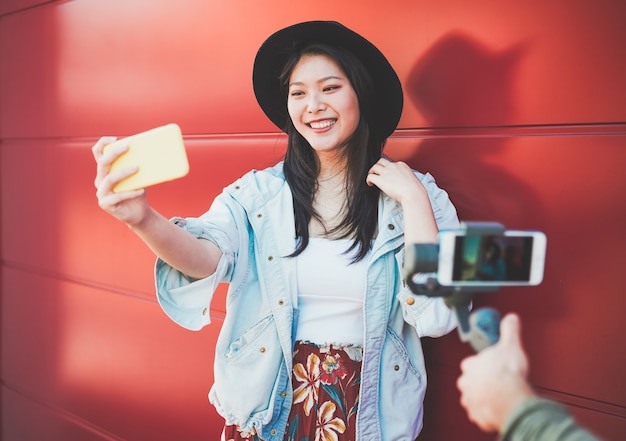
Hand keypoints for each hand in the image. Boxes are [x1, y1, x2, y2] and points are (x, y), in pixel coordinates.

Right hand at [92, 136, 149, 225]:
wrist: (139, 213)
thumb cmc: (137, 192)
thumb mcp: (138, 177)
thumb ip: (138, 165)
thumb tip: (153, 151)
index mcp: (105, 171)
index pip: (98, 153)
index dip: (103, 144)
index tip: (115, 139)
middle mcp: (100, 180)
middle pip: (103, 163)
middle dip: (114, 153)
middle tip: (127, 147)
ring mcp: (101, 193)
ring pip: (109, 179)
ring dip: (123, 172)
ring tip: (137, 168)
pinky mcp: (106, 204)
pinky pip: (117, 196)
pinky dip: (130, 192)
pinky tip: (141, 190)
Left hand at [366, 157, 426, 204]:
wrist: (413, 193)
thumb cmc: (415, 189)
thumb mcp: (412, 178)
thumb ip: (405, 177)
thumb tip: (403, 182)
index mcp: (401, 165)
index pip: (391, 163)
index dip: (388, 168)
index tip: (388, 173)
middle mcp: (393, 166)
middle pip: (381, 161)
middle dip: (378, 166)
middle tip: (376, 171)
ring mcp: (386, 172)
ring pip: (374, 167)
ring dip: (371, 171)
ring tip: (371, 176)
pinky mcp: (380, 180)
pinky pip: (370, 177)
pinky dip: (368, 180)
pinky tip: (370, 184)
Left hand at [457, 313, 534, 432]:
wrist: (510, 398)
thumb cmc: (507, 374)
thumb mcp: (510, 345)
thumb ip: (509, 330)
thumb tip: (510, 318)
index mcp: (470, 365)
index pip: (471, 363)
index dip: (483, 364)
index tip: (492, 366)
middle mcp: (466, 383)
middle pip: (470, 381)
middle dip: (481, 382)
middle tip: (496, 382)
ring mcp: (470, 400)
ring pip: (473, 398)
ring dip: (483, 397)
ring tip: (498, 396)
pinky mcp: (477, 415)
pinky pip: (480, 413)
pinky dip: (487, 412)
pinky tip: (497, 408)